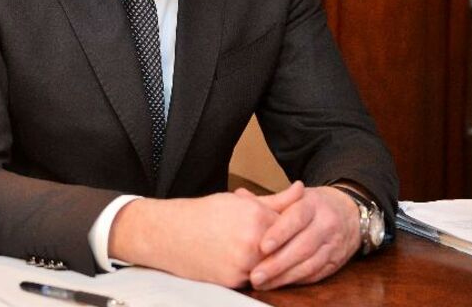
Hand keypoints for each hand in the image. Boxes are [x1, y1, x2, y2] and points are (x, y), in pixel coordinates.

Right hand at [107, 182, 304, 287]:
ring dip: (270, 261)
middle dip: (283, 246)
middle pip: (285, 248)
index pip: (292, 225)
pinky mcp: (235, 281)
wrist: (169, 234)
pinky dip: (254, 272)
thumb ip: (276, 199)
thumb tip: (302, 189)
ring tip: (253, 251)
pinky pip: (255, 278)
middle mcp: (253, 240)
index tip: (287, 227)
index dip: (289, 227)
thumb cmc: (203, 214)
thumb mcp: (239, 201)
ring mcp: (244, 263)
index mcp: (256, 215)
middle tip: (271, 242)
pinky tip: (241, 261)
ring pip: (272, 266)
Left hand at [247, 183, 360, 289]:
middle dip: (277, 263)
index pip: (296, 218)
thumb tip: (240, 196)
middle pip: (302, 246)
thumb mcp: (295, 196)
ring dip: (285, 276)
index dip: (279, 233)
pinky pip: (315, 274)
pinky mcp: (335, 262)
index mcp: (312, 204)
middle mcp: (326, 224)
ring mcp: (333, 244)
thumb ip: (269, 200)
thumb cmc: (313, 205)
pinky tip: (279, 283)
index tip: (262, 246)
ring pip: (310, 264)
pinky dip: (296, 281)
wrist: (349, 212)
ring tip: (263, 283)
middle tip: (255, 274)